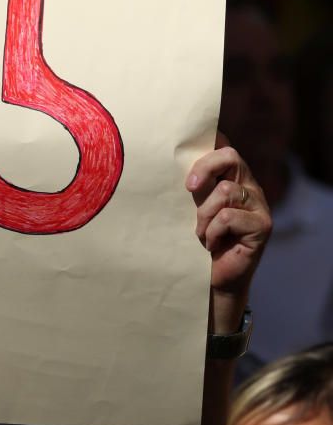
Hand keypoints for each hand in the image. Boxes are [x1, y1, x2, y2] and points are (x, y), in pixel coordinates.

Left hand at [186, 135, 271, 331]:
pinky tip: (211, 245)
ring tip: (200, 234)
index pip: (225, 148)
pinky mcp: (262, 226)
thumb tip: (163, 161)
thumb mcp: (189, 209)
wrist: (212, 279)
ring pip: (227, 190)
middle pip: (231, 158)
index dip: (209, 145)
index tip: (185, 153)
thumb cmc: (196, 242)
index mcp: (232, 178)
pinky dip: (213, 231)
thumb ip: (189, 188)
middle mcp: (249, 187)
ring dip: (205, 214)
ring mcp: (259, 206)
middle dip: (204, 168)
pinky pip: (229, 217)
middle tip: (188, 189)